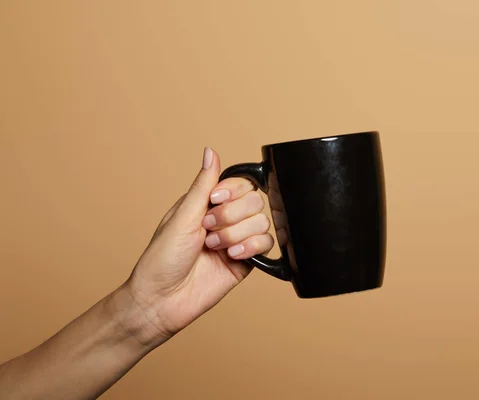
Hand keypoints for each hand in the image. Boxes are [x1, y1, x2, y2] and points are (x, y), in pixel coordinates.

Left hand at [121, 147, 272, 345]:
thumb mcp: (181, 216)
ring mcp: (237, 240)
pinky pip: (266, 244)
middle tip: (208, 230)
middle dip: (231, 216)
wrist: (162, 301)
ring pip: (262, 222)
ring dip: (236, 234)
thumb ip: (203, 185)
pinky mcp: (247, 261)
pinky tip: (232, 256)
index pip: (240, 183)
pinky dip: (250, 247)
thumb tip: (211, 152)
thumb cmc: (161, 259)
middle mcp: (225, 219)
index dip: (232, 191)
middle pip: (255, 201)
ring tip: (214, 248)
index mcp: (208, 204)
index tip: (214, 202)